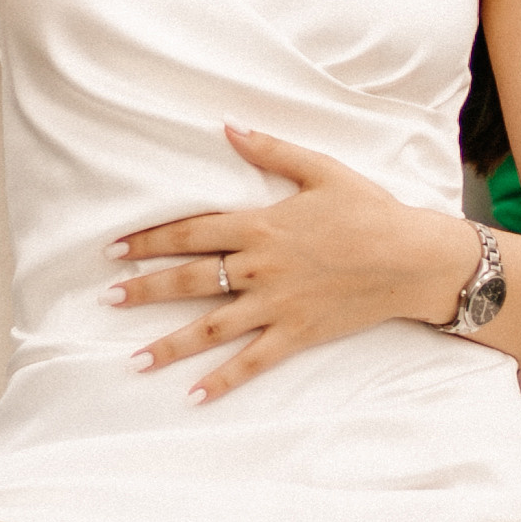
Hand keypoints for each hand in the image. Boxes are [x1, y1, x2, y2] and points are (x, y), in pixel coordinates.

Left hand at [106, 126, 473, 403]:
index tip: (114, 249)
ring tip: (133, 360)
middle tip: (107, 299)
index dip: (149, 240)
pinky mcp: (297, 334)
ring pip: (212, 328)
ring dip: (170, 344)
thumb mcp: (320, 169)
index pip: (190, 232)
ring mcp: (277, 305)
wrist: (413, 258)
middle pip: (190, 281)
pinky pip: (253, 362)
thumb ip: (270, 150)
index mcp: (261, 226)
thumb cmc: (369, 210)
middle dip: (144, 289)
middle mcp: (261, 268)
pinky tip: (194, 395)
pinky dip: (223, 380)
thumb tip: (227, 126)